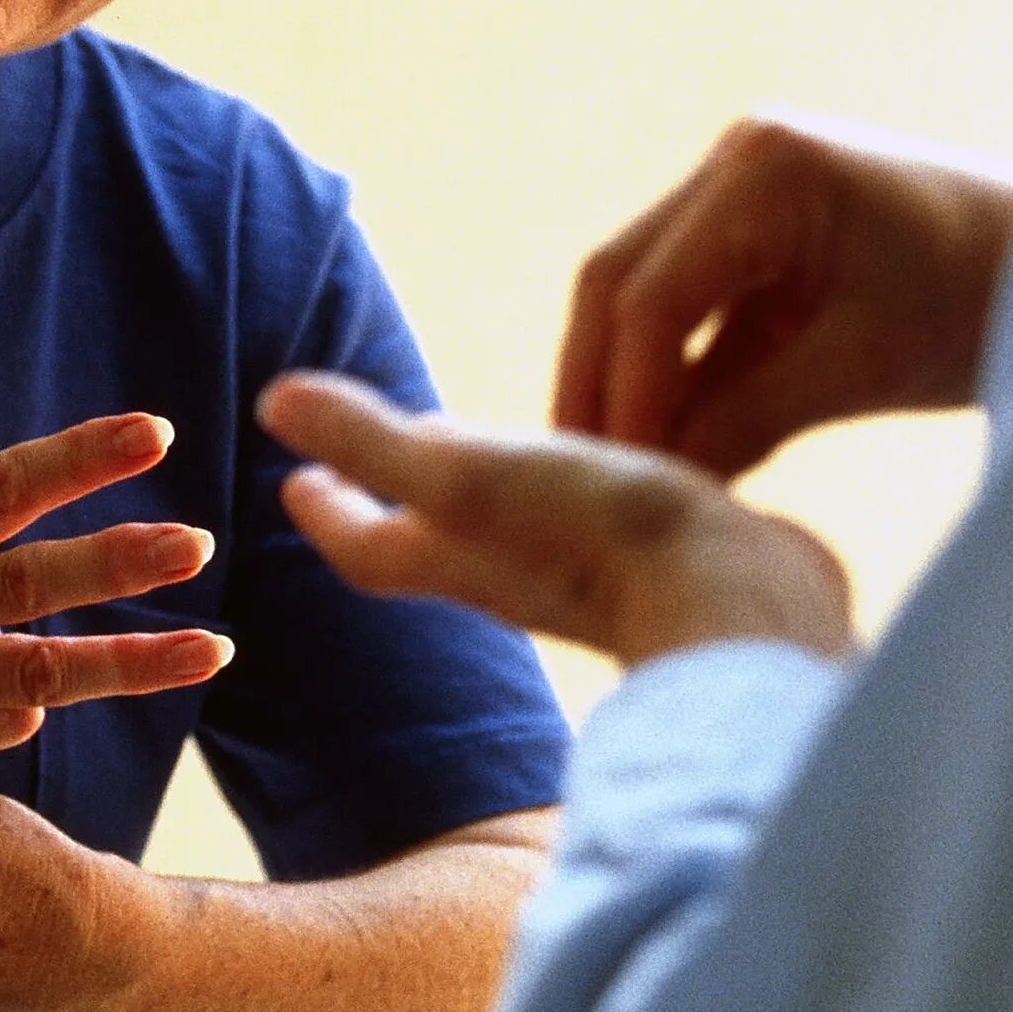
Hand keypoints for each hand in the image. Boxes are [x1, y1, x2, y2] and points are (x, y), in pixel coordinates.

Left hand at [256, 373, 852, 667]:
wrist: (738, 608)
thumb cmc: (592, 539)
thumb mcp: (467, 475)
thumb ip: (374, 442)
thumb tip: (273, 403)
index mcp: (457, 557)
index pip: (369, 542)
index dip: (330, 509)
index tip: (295, 481)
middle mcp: (514, 577)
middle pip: (433, 544)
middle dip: (398, 504)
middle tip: (376, 461)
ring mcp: (589, 578)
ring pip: (516, 535)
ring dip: (490, 499)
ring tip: (488, 460)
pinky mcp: (660, 566)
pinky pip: (596, 526)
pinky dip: (576, 494)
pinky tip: (610, 469)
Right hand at [557, 112, 1012, 475]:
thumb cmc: (984, 301)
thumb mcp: (865, 367)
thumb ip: (749, 417)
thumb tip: (656, 482)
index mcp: (767, 169)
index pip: (654, 294)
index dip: (625, 394)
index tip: (616, 483)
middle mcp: (737, 160)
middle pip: (621, 280)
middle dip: (599, 383)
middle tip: (583, 483)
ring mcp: (742, 190)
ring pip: (644, 296)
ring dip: (628, 382)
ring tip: (615, 477)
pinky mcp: (758, 233)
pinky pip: (691, 310)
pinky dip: (675, 376)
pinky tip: (663, 447)